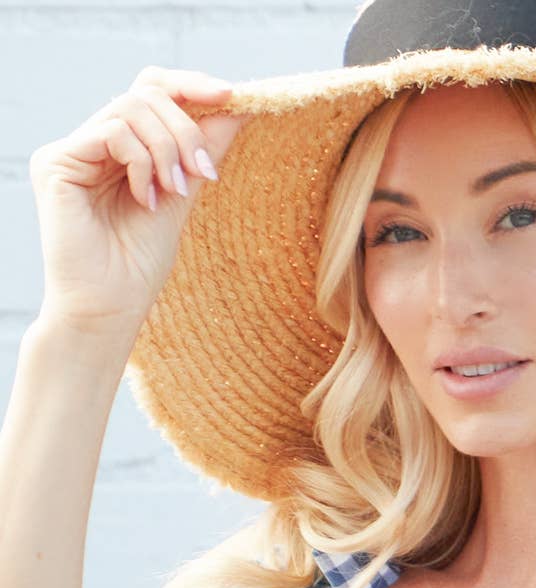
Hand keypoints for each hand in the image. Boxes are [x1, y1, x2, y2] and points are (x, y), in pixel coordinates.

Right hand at [28, 65, 247, 344]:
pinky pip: (112, 131)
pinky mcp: (55, 162)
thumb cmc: (138, 267)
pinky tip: (147, 199)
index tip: (231, 95)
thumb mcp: (182, 198)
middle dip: (185, 127)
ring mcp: (71, 151)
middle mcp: (91, 144)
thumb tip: (237, 107)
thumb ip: (200, 152)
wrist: (108, 311)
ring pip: (131, 106)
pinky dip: (141, 161)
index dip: (189, 85)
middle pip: (145, 92)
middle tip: (203, 172)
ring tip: (175, 192)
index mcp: (118, 150)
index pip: (151, 92)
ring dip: (168, 147)